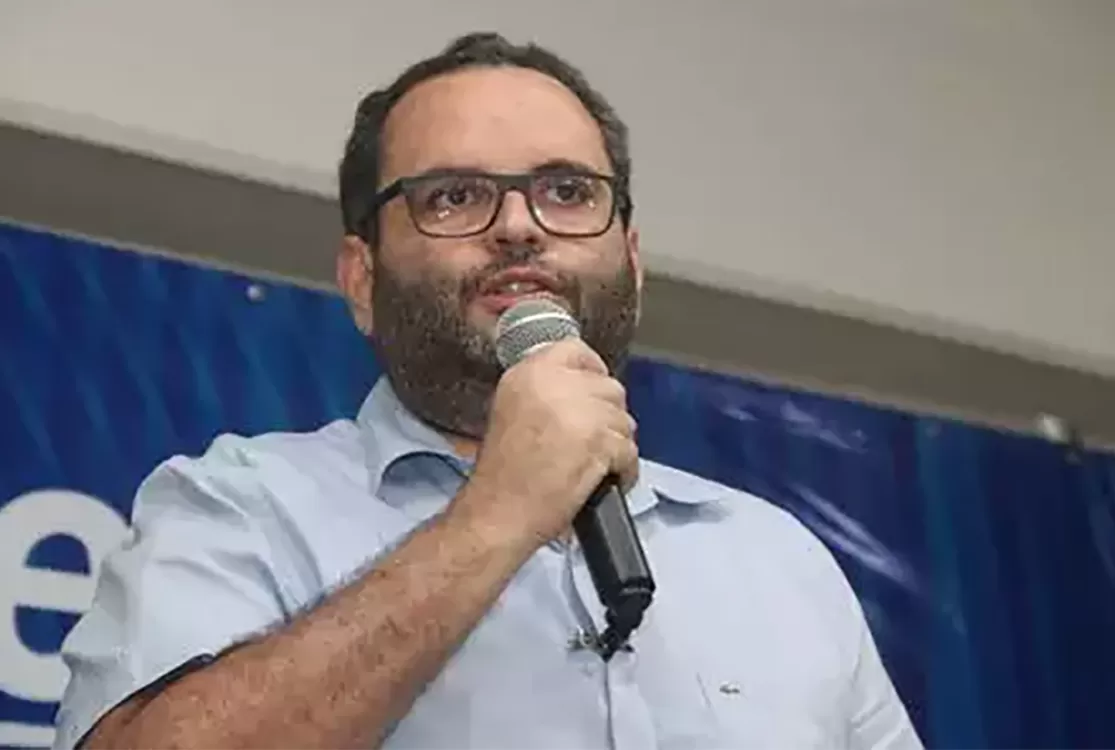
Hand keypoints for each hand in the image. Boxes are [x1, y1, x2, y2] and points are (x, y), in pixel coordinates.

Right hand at [457, 338, 638, 547]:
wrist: (497, 513)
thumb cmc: (501, 475)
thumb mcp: (512, 410)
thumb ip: (546, 391)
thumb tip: (585, 389)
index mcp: (529, 373)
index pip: (576, 350)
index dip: (593, 371)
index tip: (595, 391)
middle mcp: (554, 383)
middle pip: (609, 387)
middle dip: (608, 415)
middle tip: (595, 440)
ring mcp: (580, 411)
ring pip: (624, 419)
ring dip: (617, 443)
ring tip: (598, 464)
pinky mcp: (599, 441)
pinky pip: (629, 450)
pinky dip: (624, 469)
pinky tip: (608, 480)